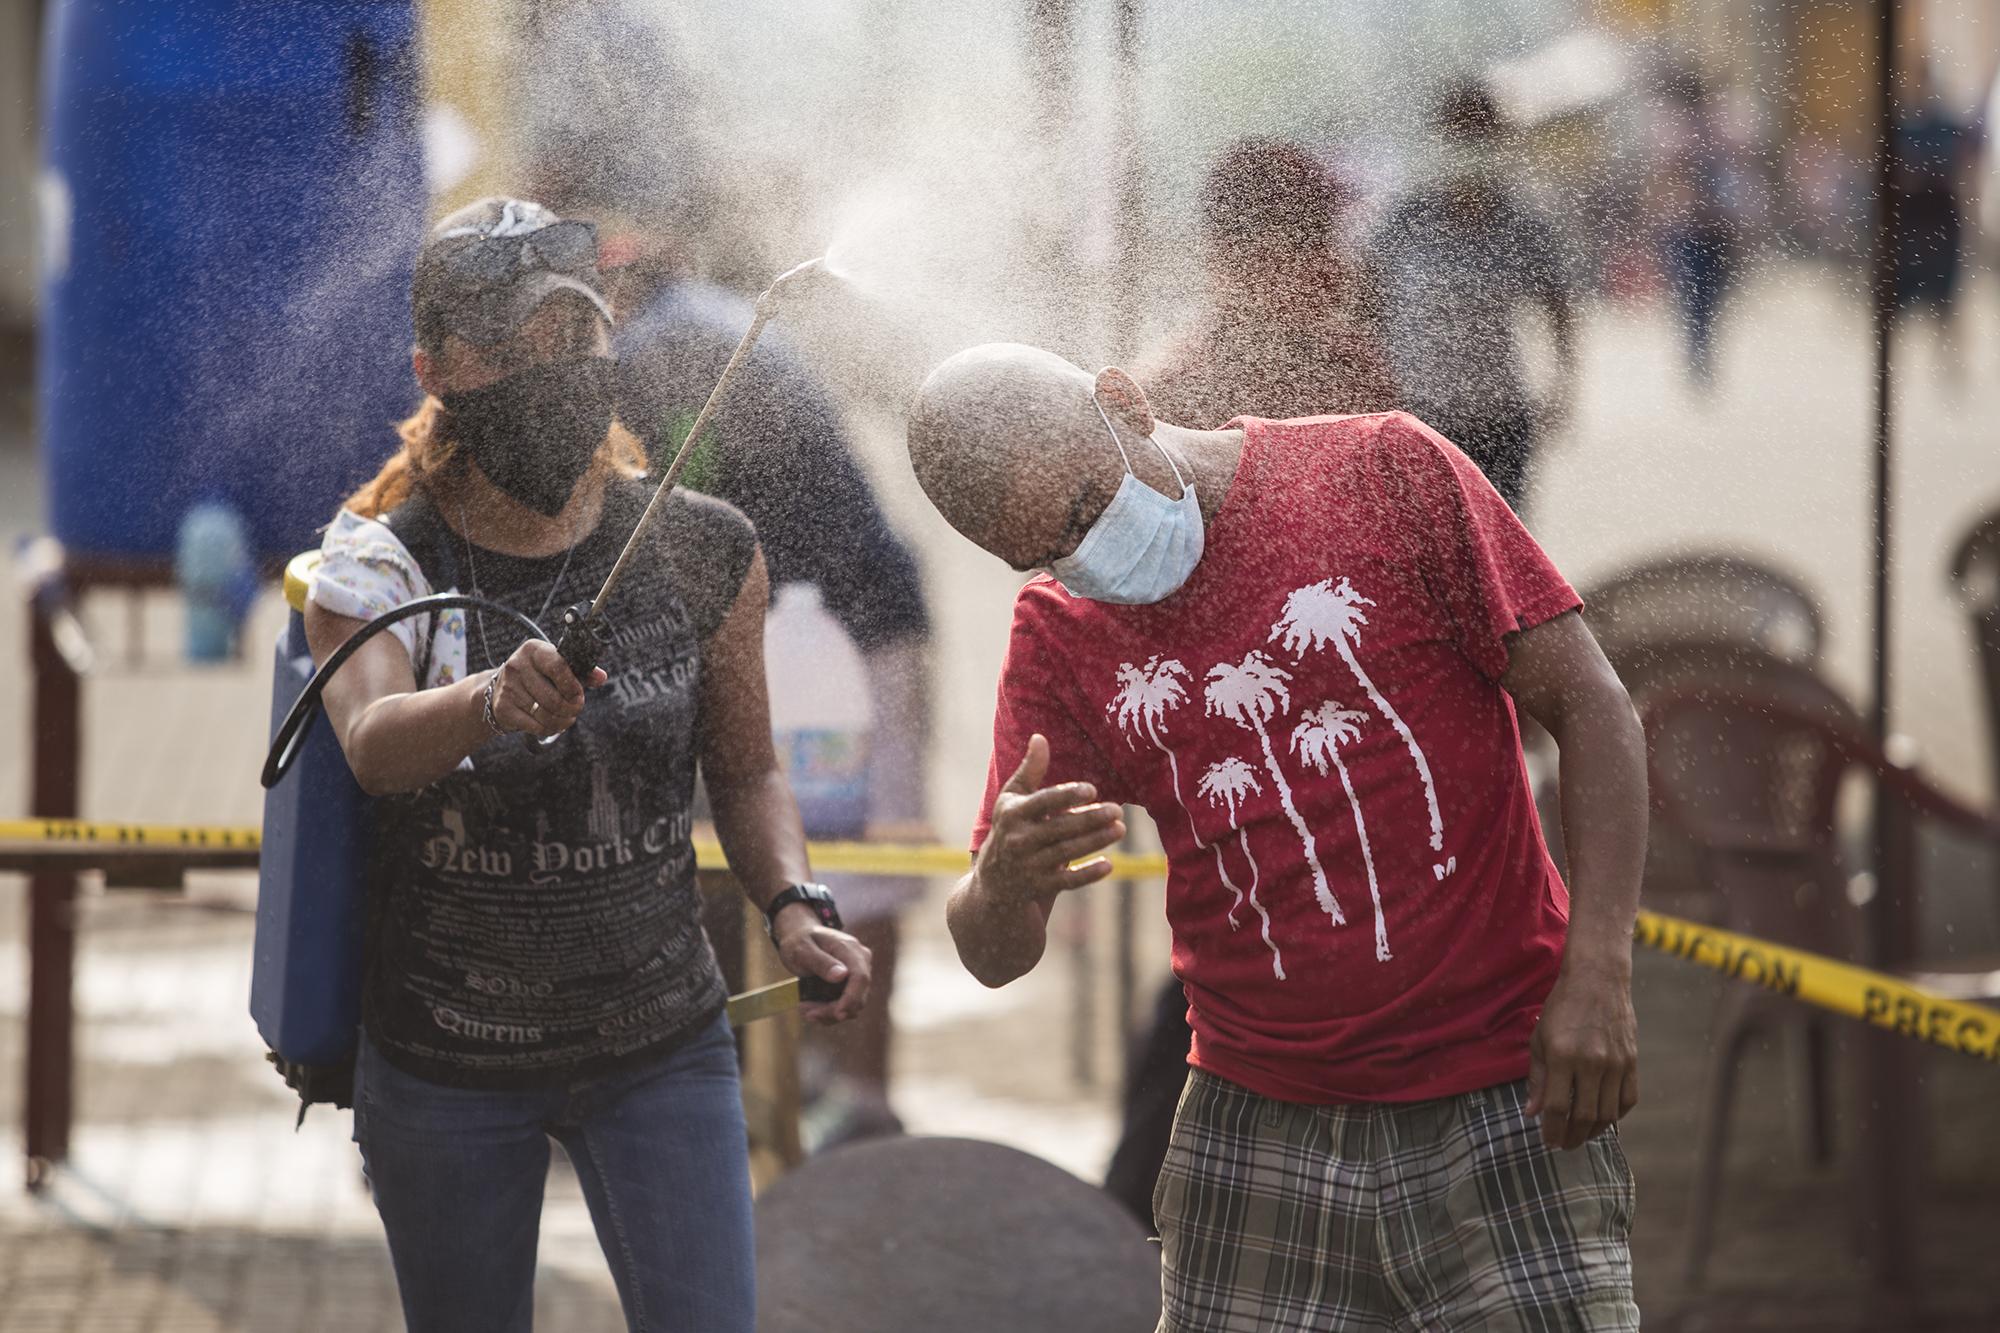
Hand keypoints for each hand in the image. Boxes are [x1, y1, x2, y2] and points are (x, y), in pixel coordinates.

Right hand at [486, 641, 606, 737]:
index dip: (573, 686)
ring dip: (563, 720)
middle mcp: (517, 666)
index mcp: (533, 649)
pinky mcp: (503, 708)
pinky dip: (550, 728)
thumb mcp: (558, 667)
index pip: (558, 667)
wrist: (501, 688)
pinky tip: (554, 724)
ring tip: (568, 718)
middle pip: (554, 697)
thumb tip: (601, 677)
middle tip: (576, 709)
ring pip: (546, 714)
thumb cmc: (538, 676)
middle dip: (571, 708)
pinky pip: (536, 726)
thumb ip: (581, 672)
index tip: (579, 695)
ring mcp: (508, 688)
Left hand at [771, 903, 871, 1025]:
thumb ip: (821, 961)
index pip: (861, 977)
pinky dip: (829, 1011)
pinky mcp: (850, 983)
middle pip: (858, 996)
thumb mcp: (803, 949)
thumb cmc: (799, 940)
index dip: (852, 998)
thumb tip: (842, 975)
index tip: (837, 1014)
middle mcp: (860, 961)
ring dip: (829, 1013)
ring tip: (805, 1009)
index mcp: (851, 949)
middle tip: (807, 1013)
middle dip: (834, 1010)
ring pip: (852, 1005)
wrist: (799, 936)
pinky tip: (811, 1008)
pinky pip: (845, 1004)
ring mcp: (857, 973)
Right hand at [976, 734, 1125, 906]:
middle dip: (1090, 819)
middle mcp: (1019, 840)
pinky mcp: (1040, 887)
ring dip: (1095, 841)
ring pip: (1067, 852)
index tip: (1091, 790)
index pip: (1043, 802)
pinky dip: (1087, 874)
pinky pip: (1067, 881)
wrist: (993, 882)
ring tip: (1120, 829)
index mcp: (1013, 814)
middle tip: (1117, 810)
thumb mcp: (1012, 799)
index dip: (1067, 796)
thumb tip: (1040, 737)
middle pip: (1060, 828)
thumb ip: (1029, 770)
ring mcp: (1029, 866)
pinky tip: (1108, 864)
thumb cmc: (1009, 829)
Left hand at [1526, 960, 1638, 1150]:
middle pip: (1584, 1116)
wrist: (1597, 981)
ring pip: (1608, 1113)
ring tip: (1580, 1136)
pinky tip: (1602, 1119)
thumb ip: (1537, 1079)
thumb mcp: (1540, 1040)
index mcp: (1563, 1057)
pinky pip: (1628, 1100)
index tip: (1546, 1141)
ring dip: (1593, 1131)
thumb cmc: (1562, 1009)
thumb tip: (1532, 1113)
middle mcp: (1591, 1062)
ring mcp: (1616, 1063)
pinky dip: (1615, 1116)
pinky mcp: (1632, 1061)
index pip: (1557, 1107)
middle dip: (1571, 1137)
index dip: (1551, 1130)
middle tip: (1562, 1145)